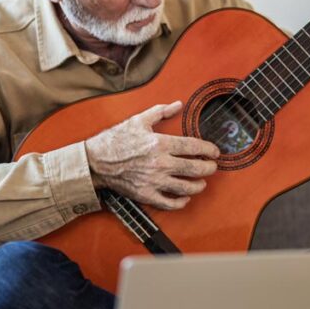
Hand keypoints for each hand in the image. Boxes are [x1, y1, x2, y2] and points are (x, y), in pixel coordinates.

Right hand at [85, 101, 219, 209]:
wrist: (95, 161)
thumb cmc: (115, 140)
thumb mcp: (138, 120)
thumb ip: (161, 111)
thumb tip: (178, 105)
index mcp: (160, 143)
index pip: (193, 147)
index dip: (209, 150)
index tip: (214, 152)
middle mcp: (160, 163)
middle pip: (195, 169)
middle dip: (209, 168)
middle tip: (212, 167)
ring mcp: (153, 181)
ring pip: (186, 188)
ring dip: (198, 185)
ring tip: (201, 182)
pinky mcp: (145, 195)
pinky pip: (169, 203)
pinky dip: (181, 202)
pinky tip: (185, 198)